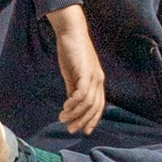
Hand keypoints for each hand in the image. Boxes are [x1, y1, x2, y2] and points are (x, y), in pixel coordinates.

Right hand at [47, 1, 107, 133]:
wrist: (70, 30)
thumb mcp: (72, 73)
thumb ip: (73, 88)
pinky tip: (65, 107)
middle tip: (70, 129)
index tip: (83, 131)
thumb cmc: (71, 50)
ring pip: (88, 103)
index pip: (99, 106)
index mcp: (97, 81)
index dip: (92, 120)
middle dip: (82, 121)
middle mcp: (99, 79)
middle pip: (95, 108)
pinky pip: (81, 93)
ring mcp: (94, 75)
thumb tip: (72, 105)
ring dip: (75, 114)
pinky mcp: (86, 71)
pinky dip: (73, 103)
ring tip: (62, 118)